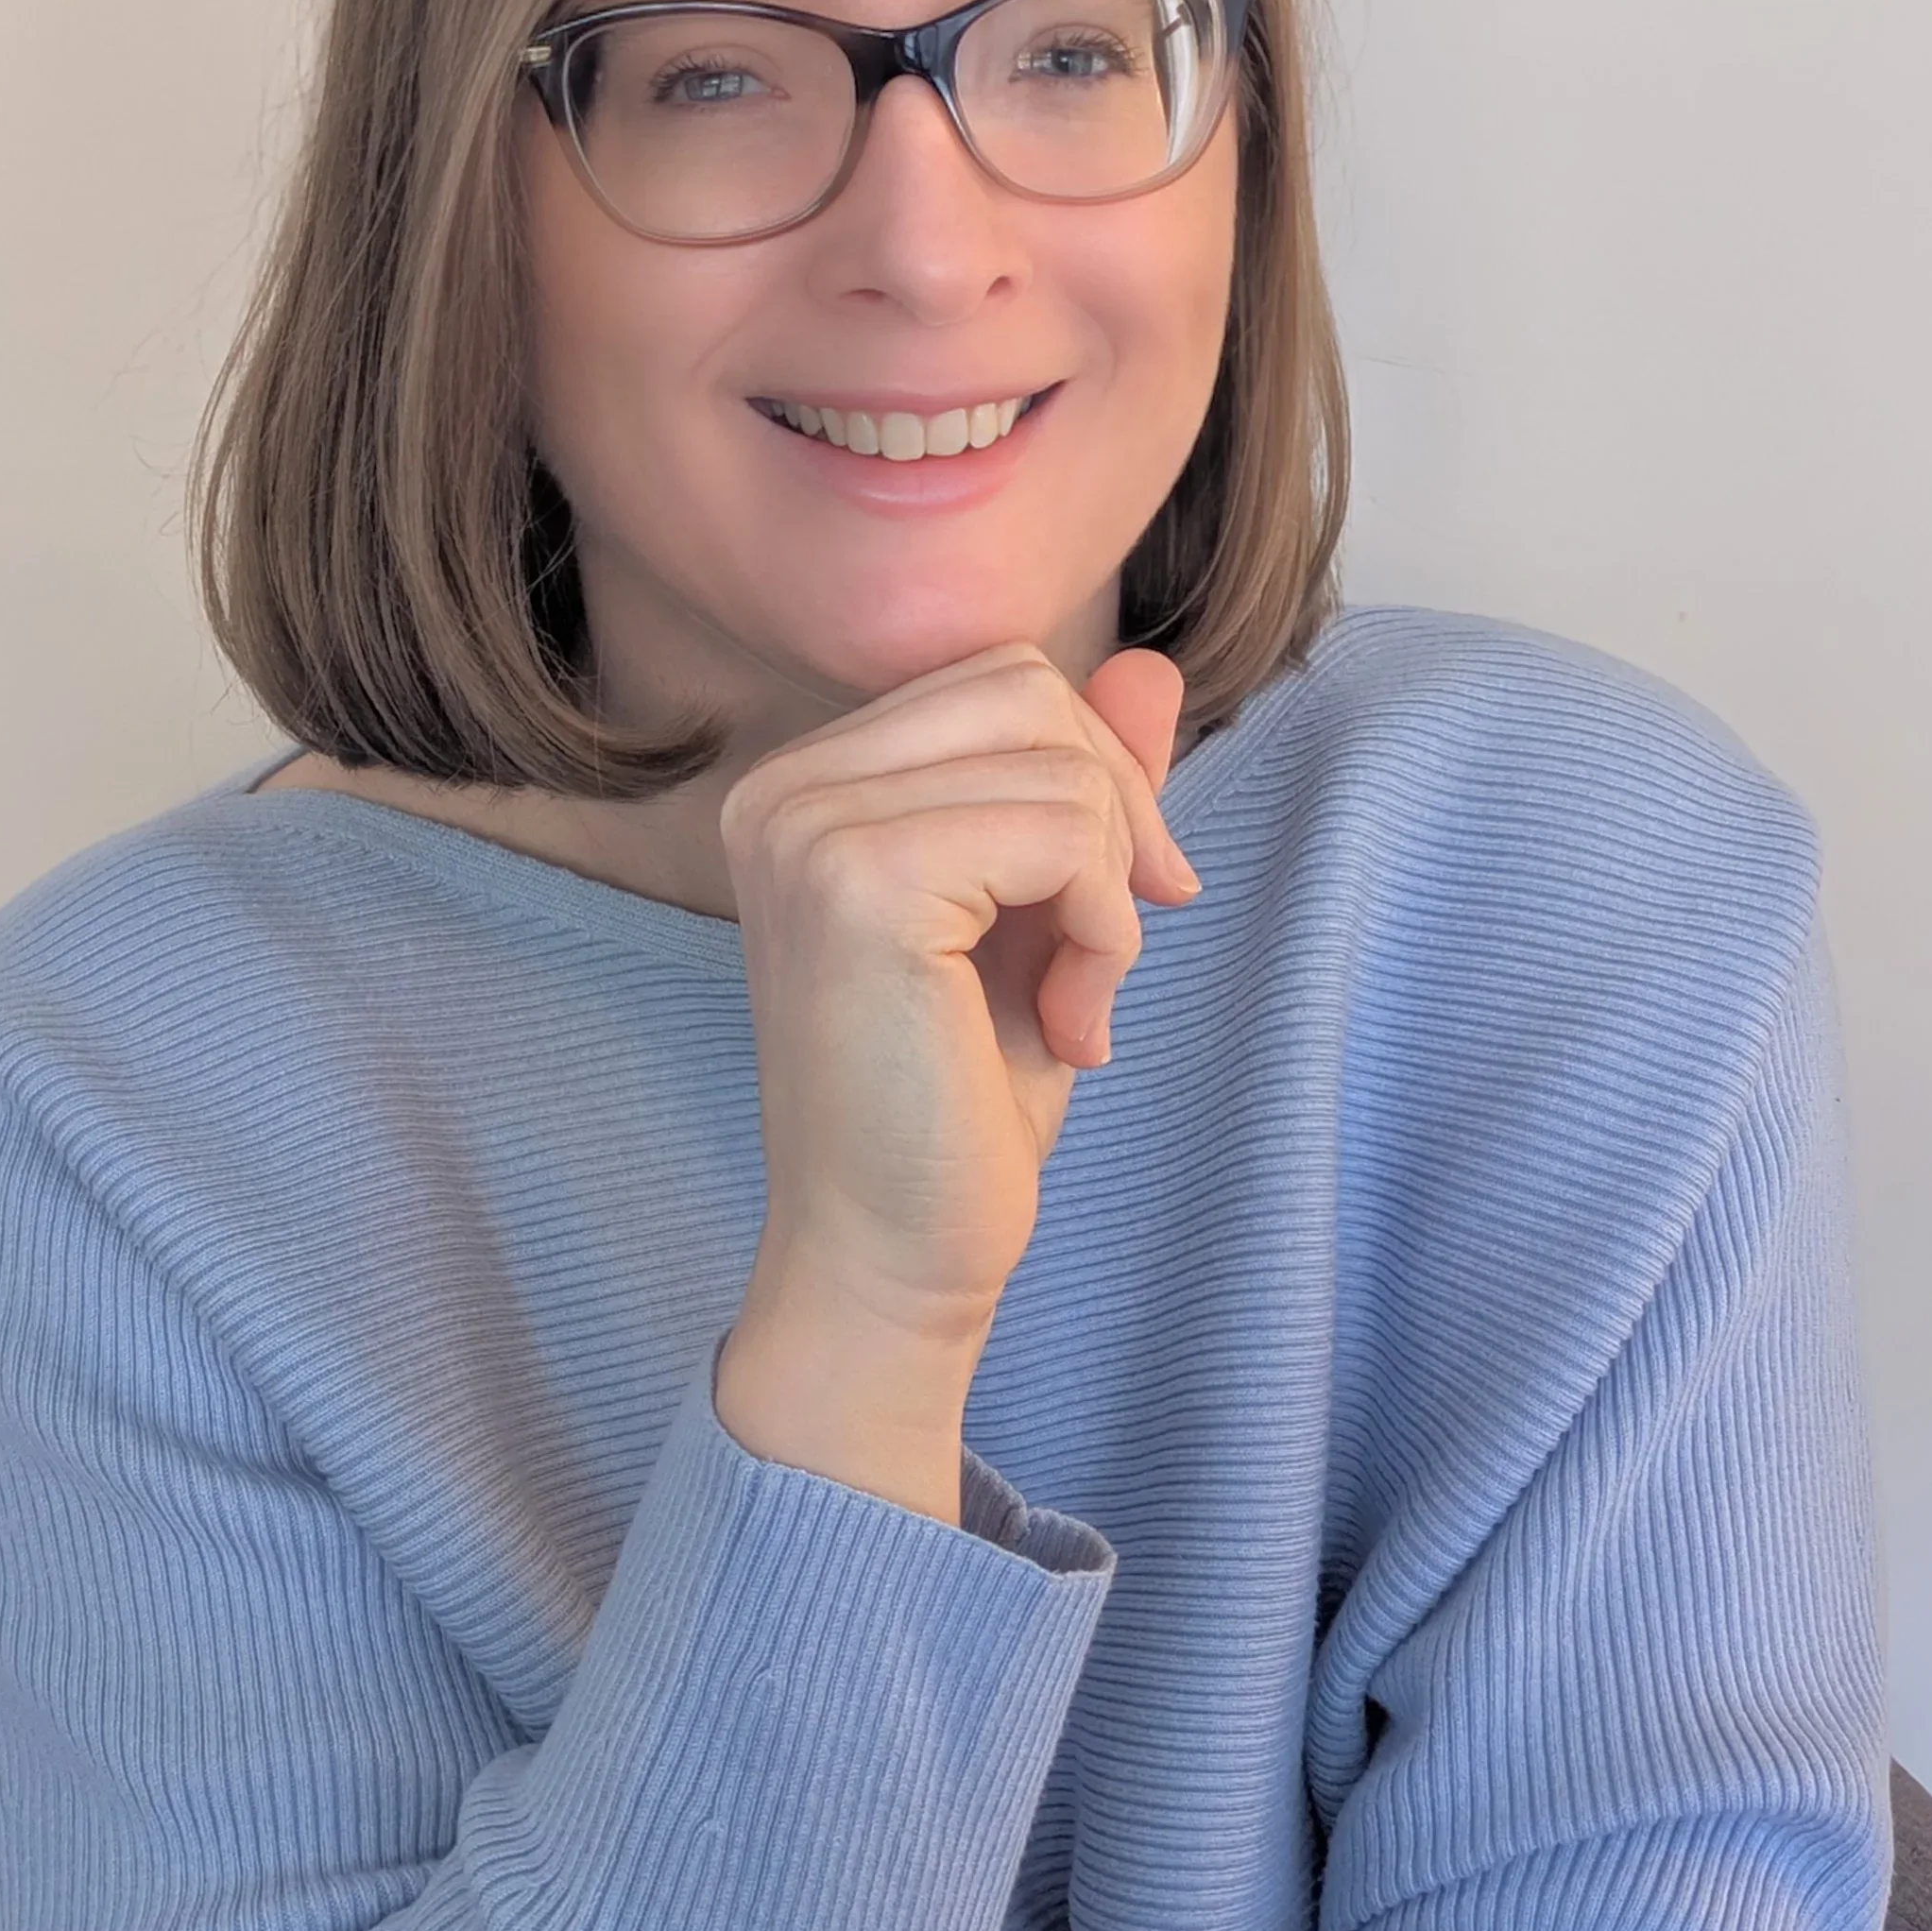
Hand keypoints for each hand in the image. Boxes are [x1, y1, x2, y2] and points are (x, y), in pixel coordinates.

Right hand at [717, 641, 1197, 1335]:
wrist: (890, 1262)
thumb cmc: (958, 1103)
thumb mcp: (1042, 912)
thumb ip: (1080, 786)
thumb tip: (1150, 668)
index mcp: (803, 786)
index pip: (999, 680)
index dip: (1092, 780)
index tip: (1111, 911)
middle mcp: (781, 789)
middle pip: (1028, 692)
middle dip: (1114, 814)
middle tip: (1107, 953)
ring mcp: (807, 828)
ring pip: (1058, 762)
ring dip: (1111, 890)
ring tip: (1072, 1004)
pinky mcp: (857, 883)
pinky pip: (1063, 832)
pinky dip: (1107, 929)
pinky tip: (1069, 1024)